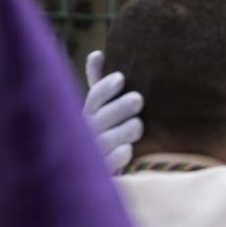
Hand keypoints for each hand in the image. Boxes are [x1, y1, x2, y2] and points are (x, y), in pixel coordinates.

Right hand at [82, 50, 143, 172]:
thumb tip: (97, 54)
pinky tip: (128, 150)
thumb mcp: (102, 107)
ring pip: (107, 140)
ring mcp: (93, 153)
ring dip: (123, 131)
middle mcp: (87, 132)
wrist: (95, 171)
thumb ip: (100, 84)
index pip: (94, 98)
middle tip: (138, 100)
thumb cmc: (106, 130)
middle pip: (101, 117)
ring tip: (137, 125)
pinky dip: (119, 156)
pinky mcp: (103, 172)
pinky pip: (111, 163)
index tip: (121, 78)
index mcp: (87, 114)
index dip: (105, 88)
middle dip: (119, 108)